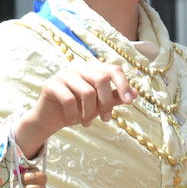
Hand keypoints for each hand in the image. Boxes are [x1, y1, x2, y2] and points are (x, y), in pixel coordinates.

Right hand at [15, 62, 135, 157]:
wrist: (50, 119)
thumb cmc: (79, 109)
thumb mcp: (100, 104)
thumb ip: (116, 97)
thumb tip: (136, 94)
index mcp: (93, 67)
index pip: (113, 69)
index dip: (123, 84)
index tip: (129, 102)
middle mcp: (79, 66)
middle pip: (102, 79)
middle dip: (106, 103)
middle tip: (105, 119)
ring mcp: (64, 74)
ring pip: (87, 92)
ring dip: (90, 112)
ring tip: (87, 121)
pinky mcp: (51, 84)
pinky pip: (69, 100)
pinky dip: (74, 114)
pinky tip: (73, 120)